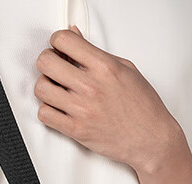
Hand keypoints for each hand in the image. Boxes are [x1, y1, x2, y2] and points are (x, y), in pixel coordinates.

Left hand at [35, 27, 185, 174]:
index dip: (57, 42)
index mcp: (104, 66)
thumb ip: (96, 53)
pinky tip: (58, 108)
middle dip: (47, 62)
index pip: (64, 40)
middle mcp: (91, 86)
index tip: (59, 48)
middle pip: (46, 63)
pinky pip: (45, 115)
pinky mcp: (76, 130)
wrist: (151, 139)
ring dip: (45, 87)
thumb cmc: (142, 106)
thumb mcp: (125, 69)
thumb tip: (75, 36)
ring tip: (56, 90)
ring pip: (41, 89)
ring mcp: (82, 109)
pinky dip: (47, 110)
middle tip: (54, 68)